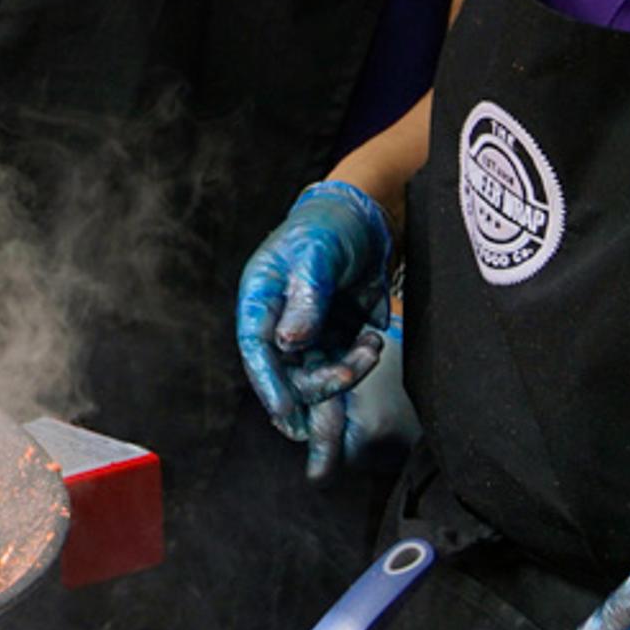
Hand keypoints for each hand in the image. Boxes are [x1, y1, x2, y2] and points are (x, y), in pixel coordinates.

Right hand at [236, 179, 395, 474]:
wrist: (367, 219)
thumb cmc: (330, 226)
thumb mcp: (316, 255)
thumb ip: (305, 299)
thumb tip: (289, 343)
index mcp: (261, 298)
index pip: (256, 347)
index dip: (267, 382)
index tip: (284, 410)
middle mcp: (280, 321)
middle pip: (288, 373)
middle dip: (319, 385)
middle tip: (350, 372)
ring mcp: (308, 332)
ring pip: (316, 377)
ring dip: (345, 374)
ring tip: (369, 349)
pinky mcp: (335, 337)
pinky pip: (342, 366)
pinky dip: (360, 363)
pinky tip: (373, 343)